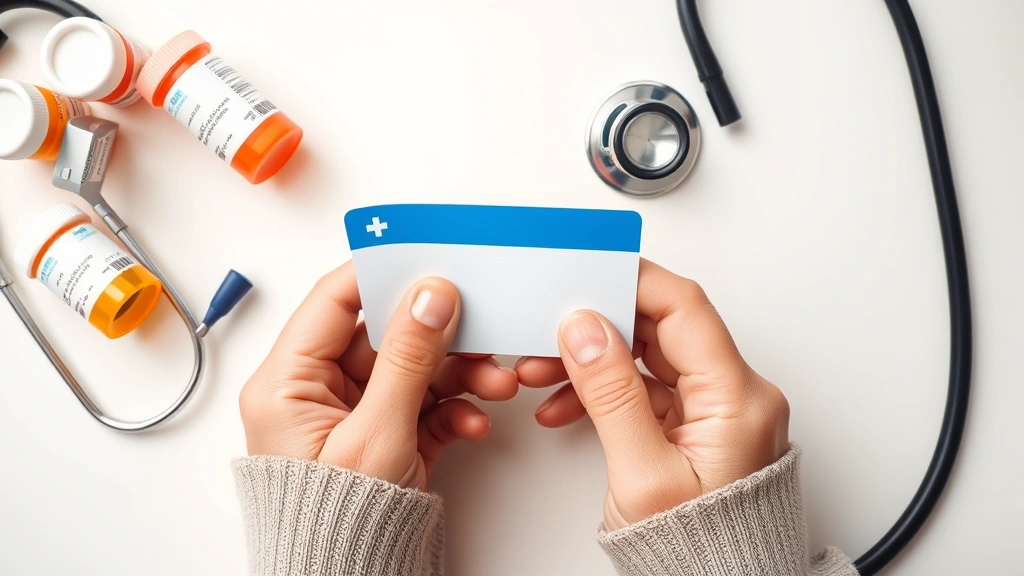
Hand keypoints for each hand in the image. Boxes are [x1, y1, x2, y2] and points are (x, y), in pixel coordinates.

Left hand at [239, 262, 517, 489]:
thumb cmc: (333, 526)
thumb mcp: (375, 436)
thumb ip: (407, 359)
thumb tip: (429, 295)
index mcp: (287, 382)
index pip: (335, 301)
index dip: (381, 273)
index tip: (428, 255)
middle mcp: (316, 392)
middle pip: (384, 335)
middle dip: (440, 336)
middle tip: (480, 325)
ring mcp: (353, 414)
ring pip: (411, 369)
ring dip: (458, 374)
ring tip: (495, 384)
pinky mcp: (382, 436)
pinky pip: (422, 404)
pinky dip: (453, 410)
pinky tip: (472, 423)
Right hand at [516, 259, 789, 530]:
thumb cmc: (700, 556)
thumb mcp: (643, 475)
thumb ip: (612, 394)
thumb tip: (586, 330)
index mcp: (738, 399)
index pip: (684, 308)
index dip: (632, 282)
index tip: (587, 270)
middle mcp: (735, 396)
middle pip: (663, 328)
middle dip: (599, 325)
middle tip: (552, 323)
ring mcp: (716, 410)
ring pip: (648, 356)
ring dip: (593, 359)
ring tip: (542, 371)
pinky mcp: (697, 426)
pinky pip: (646, 389)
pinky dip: (604, 390)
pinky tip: (564, 403)